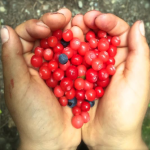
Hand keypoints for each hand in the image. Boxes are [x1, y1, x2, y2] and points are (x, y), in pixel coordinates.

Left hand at [1, 8, 82, 149]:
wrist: (53, 138)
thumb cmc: (33, 116)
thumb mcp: (19, 86)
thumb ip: (12, 58)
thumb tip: (5, 30)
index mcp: (25, 64)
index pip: (28, 36)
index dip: (37, 26)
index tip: (48, 25)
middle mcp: (42, 64)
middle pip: (48, 38)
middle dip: (56, 25)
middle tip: (66, 16)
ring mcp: (58, 70)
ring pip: (64, 47)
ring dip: (70, 35)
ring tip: (78, 24)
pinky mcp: (71, 78)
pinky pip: (76, 61)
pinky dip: (81, 52)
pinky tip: (86, 44)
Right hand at [74, 11, 148, 148]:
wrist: (108, 136)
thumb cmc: (126, 111)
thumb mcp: (138, 82)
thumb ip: (139, 53)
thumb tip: (138, 25)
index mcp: (124, 59)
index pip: (118, 33)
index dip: (108, 22)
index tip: (96, 18)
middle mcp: (107, 62)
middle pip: (98, 38)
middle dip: (88, 27)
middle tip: (78, 21)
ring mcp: (92, 71)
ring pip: (84, 48)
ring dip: (76, 38)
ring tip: (68, 31)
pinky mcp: (80, 80)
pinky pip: (73, 64)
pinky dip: (67, 56)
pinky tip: (61, 50)